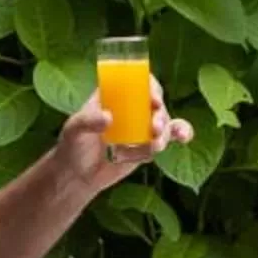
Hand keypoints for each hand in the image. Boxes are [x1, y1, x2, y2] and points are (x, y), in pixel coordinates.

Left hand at [56, 85, 192, 191]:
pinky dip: (179, 134)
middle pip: (155, 102)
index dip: (149, 86)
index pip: (137, 82)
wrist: (78, 174)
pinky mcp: (147, 145)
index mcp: (114, 95)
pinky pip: (167, 137)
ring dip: (165, 131)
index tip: (152, 99)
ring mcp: (140, 126)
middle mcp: (131, 108)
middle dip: (160, 112)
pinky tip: (184, 137)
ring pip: (163, 122)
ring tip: (155, 145)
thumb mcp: (74, 129)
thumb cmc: (72, 145)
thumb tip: (109, 117)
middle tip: (154, 126)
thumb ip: (88, 121)